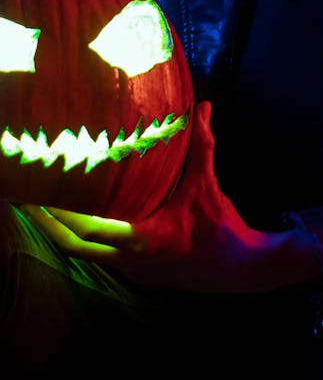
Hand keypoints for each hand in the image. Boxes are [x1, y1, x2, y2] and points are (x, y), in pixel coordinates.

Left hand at [23, 102, 322, 292]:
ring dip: (63, 233)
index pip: (86, 228)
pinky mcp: (140, 274)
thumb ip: (203, 144)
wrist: (241, 269)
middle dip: (46, 224)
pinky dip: (84, 241)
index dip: (57, 213)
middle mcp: (129, 260)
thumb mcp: (208, 183)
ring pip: (85, 255)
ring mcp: (133, 272)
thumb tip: (203, 105)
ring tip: (45, 208)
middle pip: (73, 246)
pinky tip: (81, 223)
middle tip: (24, 201)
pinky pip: (101, 258)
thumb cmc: (221, 226)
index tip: (37, 196)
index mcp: (141, 237)